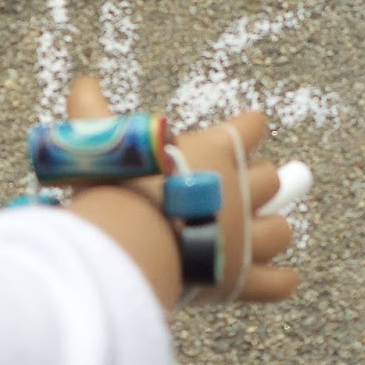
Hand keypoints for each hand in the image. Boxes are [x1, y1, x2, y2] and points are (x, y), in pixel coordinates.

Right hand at [65, 76, 298, 305]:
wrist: (125, 241)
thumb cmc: (115, 185)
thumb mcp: (100, 139)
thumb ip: (93, 110)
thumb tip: (83, 82)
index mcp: (214, 151)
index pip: (249, 128)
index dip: (249, 127)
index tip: (252, 126)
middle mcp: (238, 191)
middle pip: (269, 179)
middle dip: (260, 181)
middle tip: (246, 185)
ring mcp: (243, 238)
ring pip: (279, 229)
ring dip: (271, 228)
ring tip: (262, 230)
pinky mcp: (239, 280)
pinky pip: (275, 282)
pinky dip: (278, 281)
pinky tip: (281, 278)